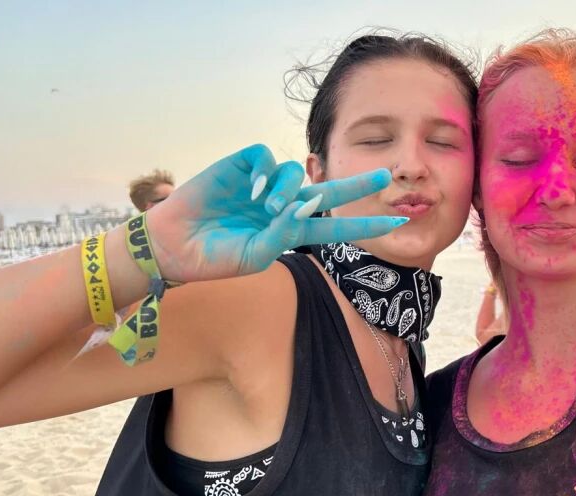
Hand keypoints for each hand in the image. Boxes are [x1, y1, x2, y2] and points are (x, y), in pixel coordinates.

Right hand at [143, 144, 398, 282]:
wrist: (176, 245)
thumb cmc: (217, 257)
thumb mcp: (258, 254)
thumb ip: (286, 233)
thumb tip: (306, 206)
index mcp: (291, 230)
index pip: (337, 226)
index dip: (367, 225)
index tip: (399, 223)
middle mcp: (282, 204)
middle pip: (329, 190)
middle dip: (358, 183)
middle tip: (386, 176)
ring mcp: (263, 184)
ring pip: (294, 174)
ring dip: (286, 190)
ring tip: (266, 207)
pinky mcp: (241, 165)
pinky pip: (265, 158)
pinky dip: (264, 171)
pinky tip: (252, 189)